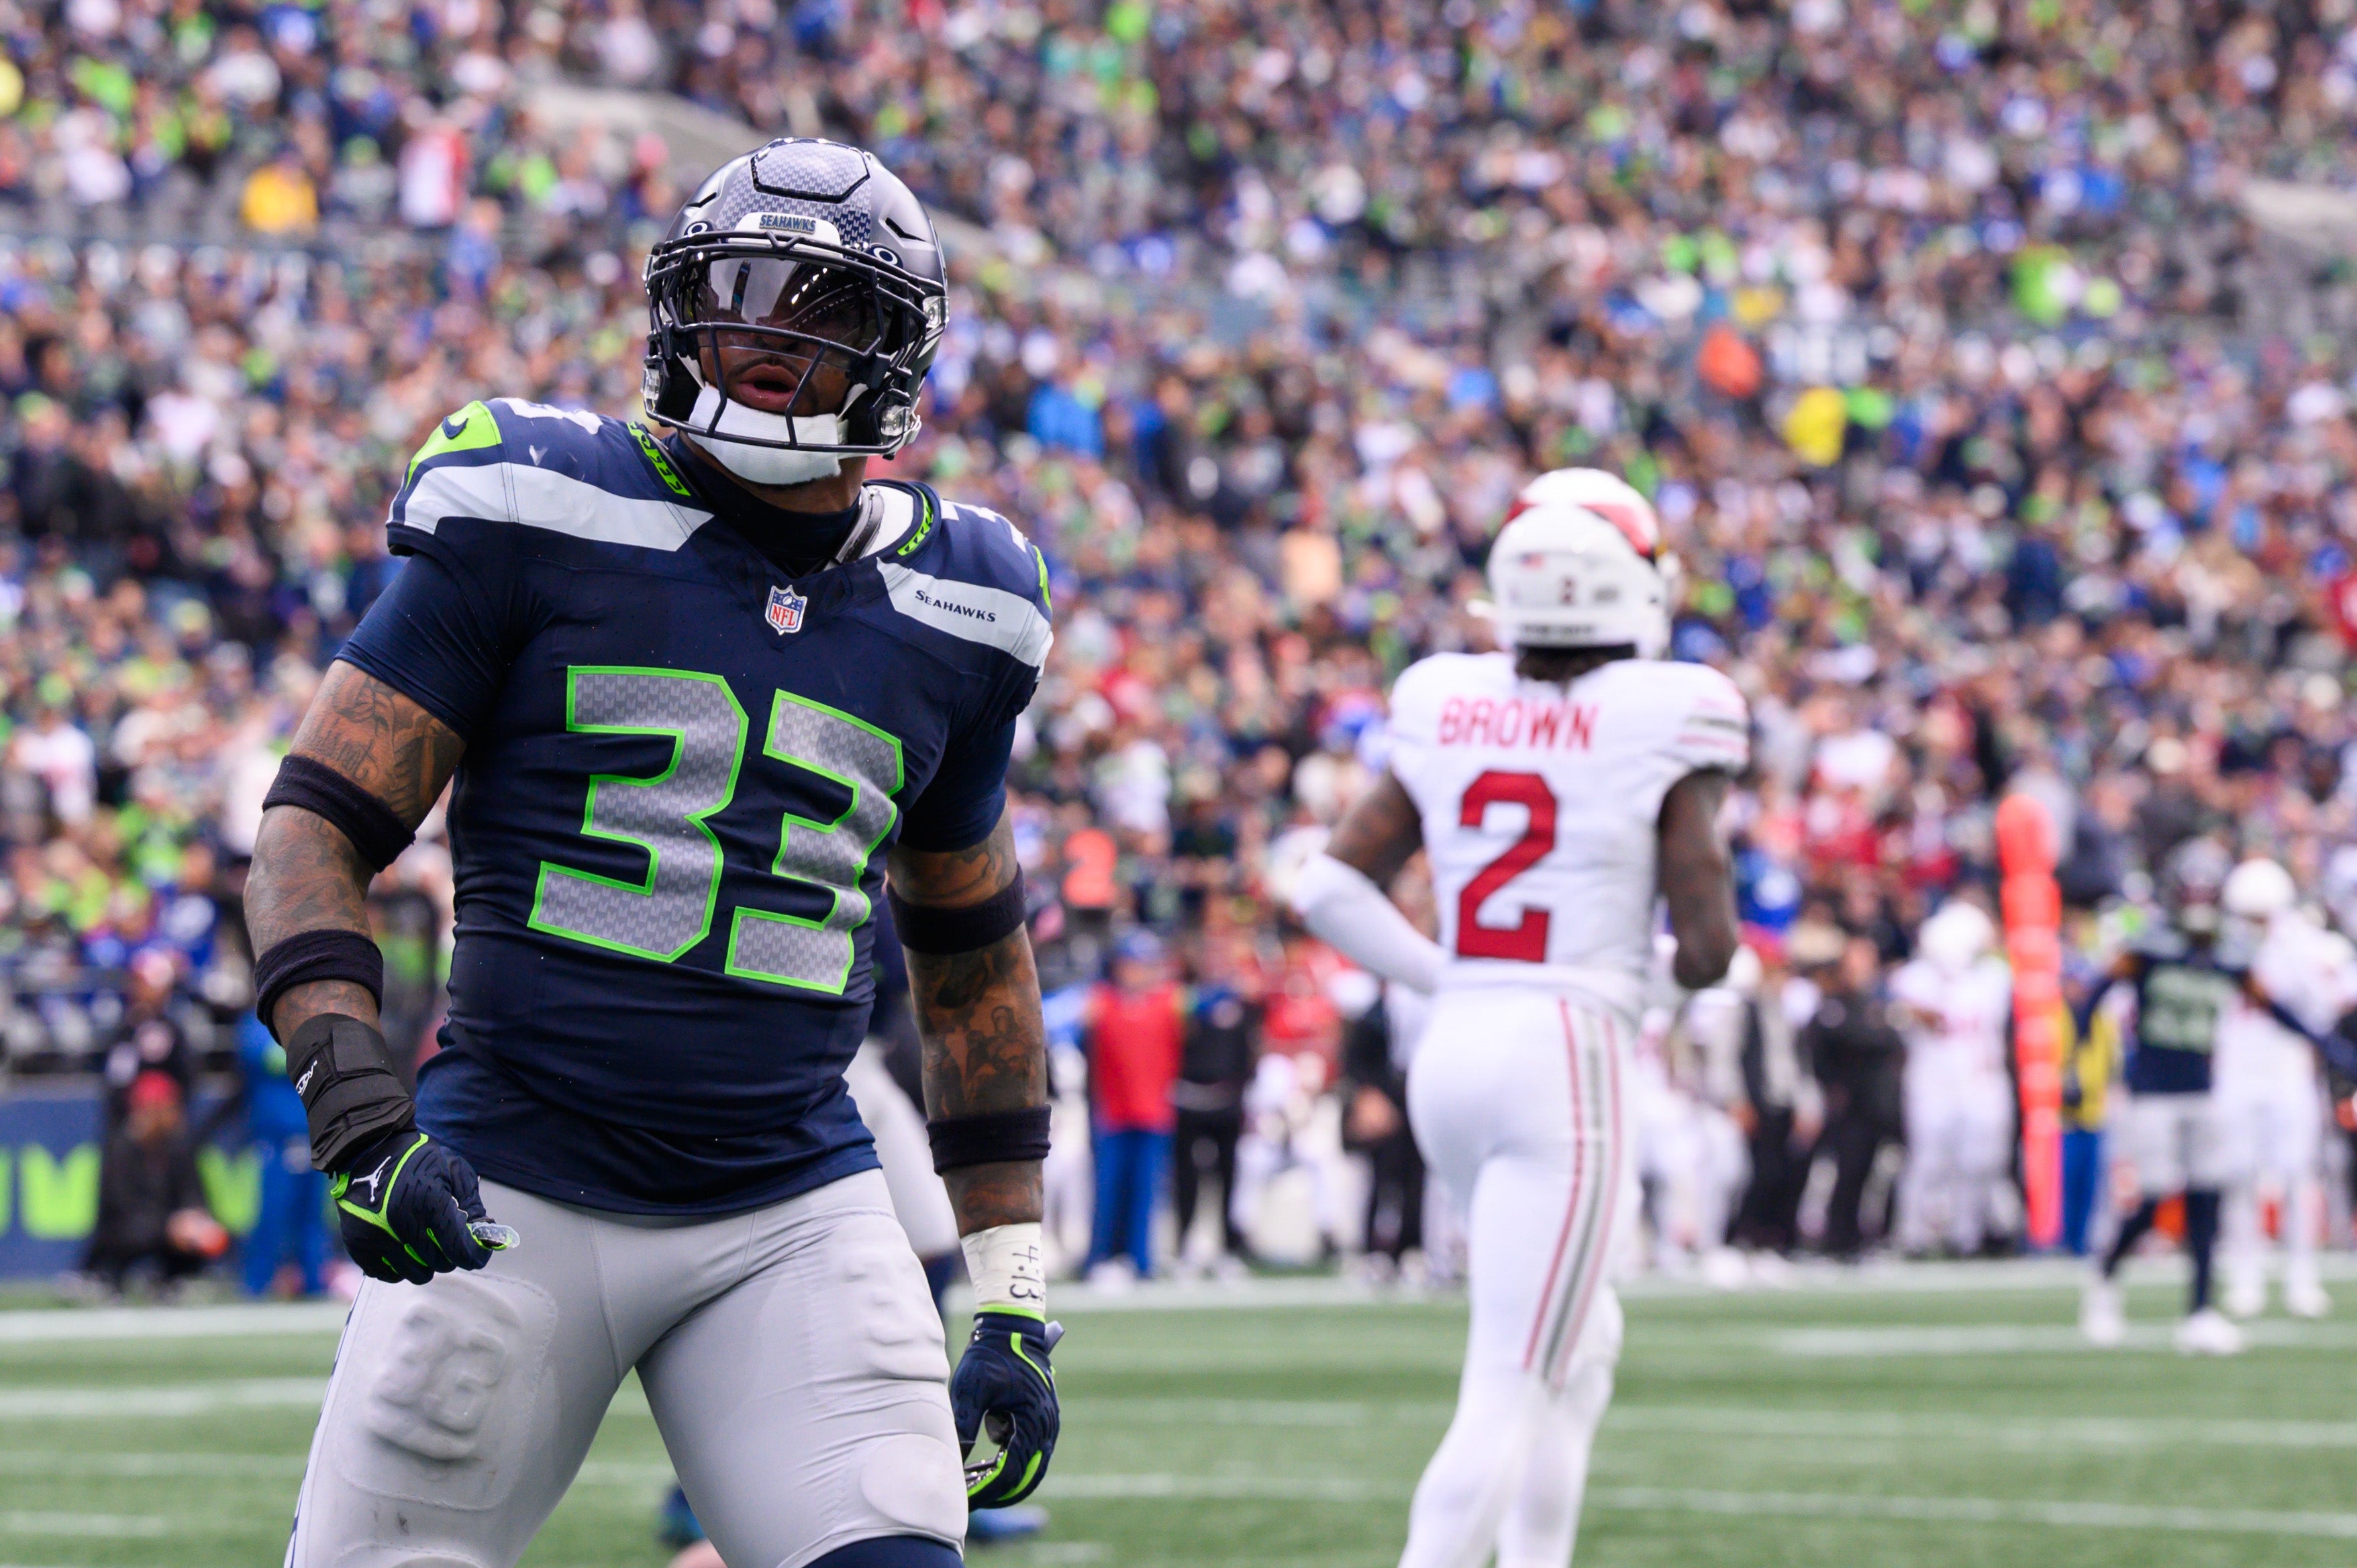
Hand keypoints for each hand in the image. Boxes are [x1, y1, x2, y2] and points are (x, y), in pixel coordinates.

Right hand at [332, 1129, 511, 1284]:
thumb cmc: (416, 1158)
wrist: (367, 1150)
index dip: (475, 1255)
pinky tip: (403, 1246)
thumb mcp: (452, 1169)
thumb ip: (472, 1203)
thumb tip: (485, 1235)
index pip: (460, 1250)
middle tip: (446, 1237)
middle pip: (441, 1264)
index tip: (478, 1252)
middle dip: (451, 1253)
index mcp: (429, 1202)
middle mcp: (402, 1224)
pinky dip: (401, 1266)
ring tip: (423, 1241)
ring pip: (417, 1274)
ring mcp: (377, 1238)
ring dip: (426, 1262)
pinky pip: (390, 1275)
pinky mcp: (358, 1246)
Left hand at [951, 1312, 1060, 1507]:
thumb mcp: (971, 1390)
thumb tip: (955, 1464)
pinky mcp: (1040, 1420)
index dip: (986, 1491)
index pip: (1010, 1473)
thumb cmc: (991, 1355)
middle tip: (968, 1503)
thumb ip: (964, 1427)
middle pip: (1025, 1478)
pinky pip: (1025, 1452)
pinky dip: (1004, 1462)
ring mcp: (1047, 1425)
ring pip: (1027, 1468)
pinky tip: (978, 1465)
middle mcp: (1047, 1428)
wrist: (1011, 1327)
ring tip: (968, 1485)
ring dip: (1000, 1479)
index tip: (964, 1500)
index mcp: (1034, 1422)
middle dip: (997, 1494)